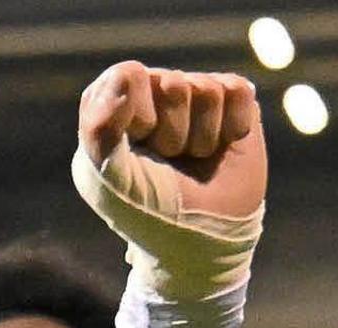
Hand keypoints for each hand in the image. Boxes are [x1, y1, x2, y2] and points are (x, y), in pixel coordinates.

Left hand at [71, 63, 266, 296]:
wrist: (200, 244)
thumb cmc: (145, 212)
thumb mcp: (109, 180)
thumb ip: (99, 128)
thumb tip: (129, 73)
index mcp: (114, 103)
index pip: (127, 76)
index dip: (136, 119)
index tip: (134, 152)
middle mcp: (154, 91)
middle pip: (171, 84)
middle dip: (173, 135)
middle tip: (169, 162)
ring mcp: (195, 94)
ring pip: (206, 89)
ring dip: (202, 138)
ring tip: (192, 159)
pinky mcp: (234, 101)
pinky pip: (238, 91)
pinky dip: (233, 128)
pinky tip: (221, 148)